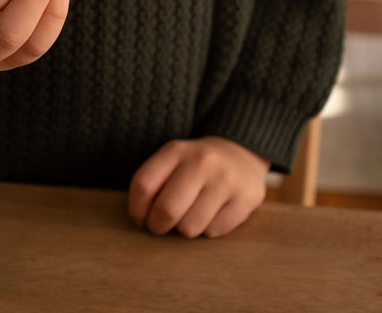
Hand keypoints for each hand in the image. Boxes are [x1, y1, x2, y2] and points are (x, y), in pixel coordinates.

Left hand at [128, 136, 269, 238]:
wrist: (240, 154)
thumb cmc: (195, 165)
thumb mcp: (172, 161)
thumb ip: (153, 183)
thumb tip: (140, 219)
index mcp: (176, 151)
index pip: (143, 185)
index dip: (136, 209)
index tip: (141, 216)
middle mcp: (201, 162)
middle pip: (166, 210)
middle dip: (158, 226)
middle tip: (161, 225)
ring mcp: (226, 180)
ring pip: (190, 227)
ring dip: (184, 228)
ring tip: (190, 214)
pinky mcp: (246, 199)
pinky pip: (214, 231)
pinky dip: (208, 229)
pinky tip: (212, 213)